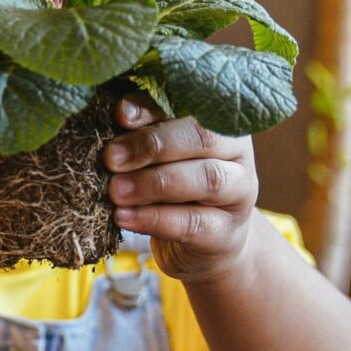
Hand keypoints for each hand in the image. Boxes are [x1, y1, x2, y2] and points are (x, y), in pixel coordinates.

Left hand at [104, 97, 257, 283]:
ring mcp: (239, 194)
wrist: (209, 244)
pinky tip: (124, 217)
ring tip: (115, 191)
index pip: (190, 105)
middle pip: (203, 137)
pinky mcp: (226, 233)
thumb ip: (144, 134)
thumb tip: (113, 117)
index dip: (155, 107)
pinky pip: (194, 223)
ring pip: (206, 179)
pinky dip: (155, 219)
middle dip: (153, 144)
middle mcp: (238, 153)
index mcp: (221, 123)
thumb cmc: (177, 187)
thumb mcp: (162, 157)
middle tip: (111, 157)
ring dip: (154, 183)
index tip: (120, 114)